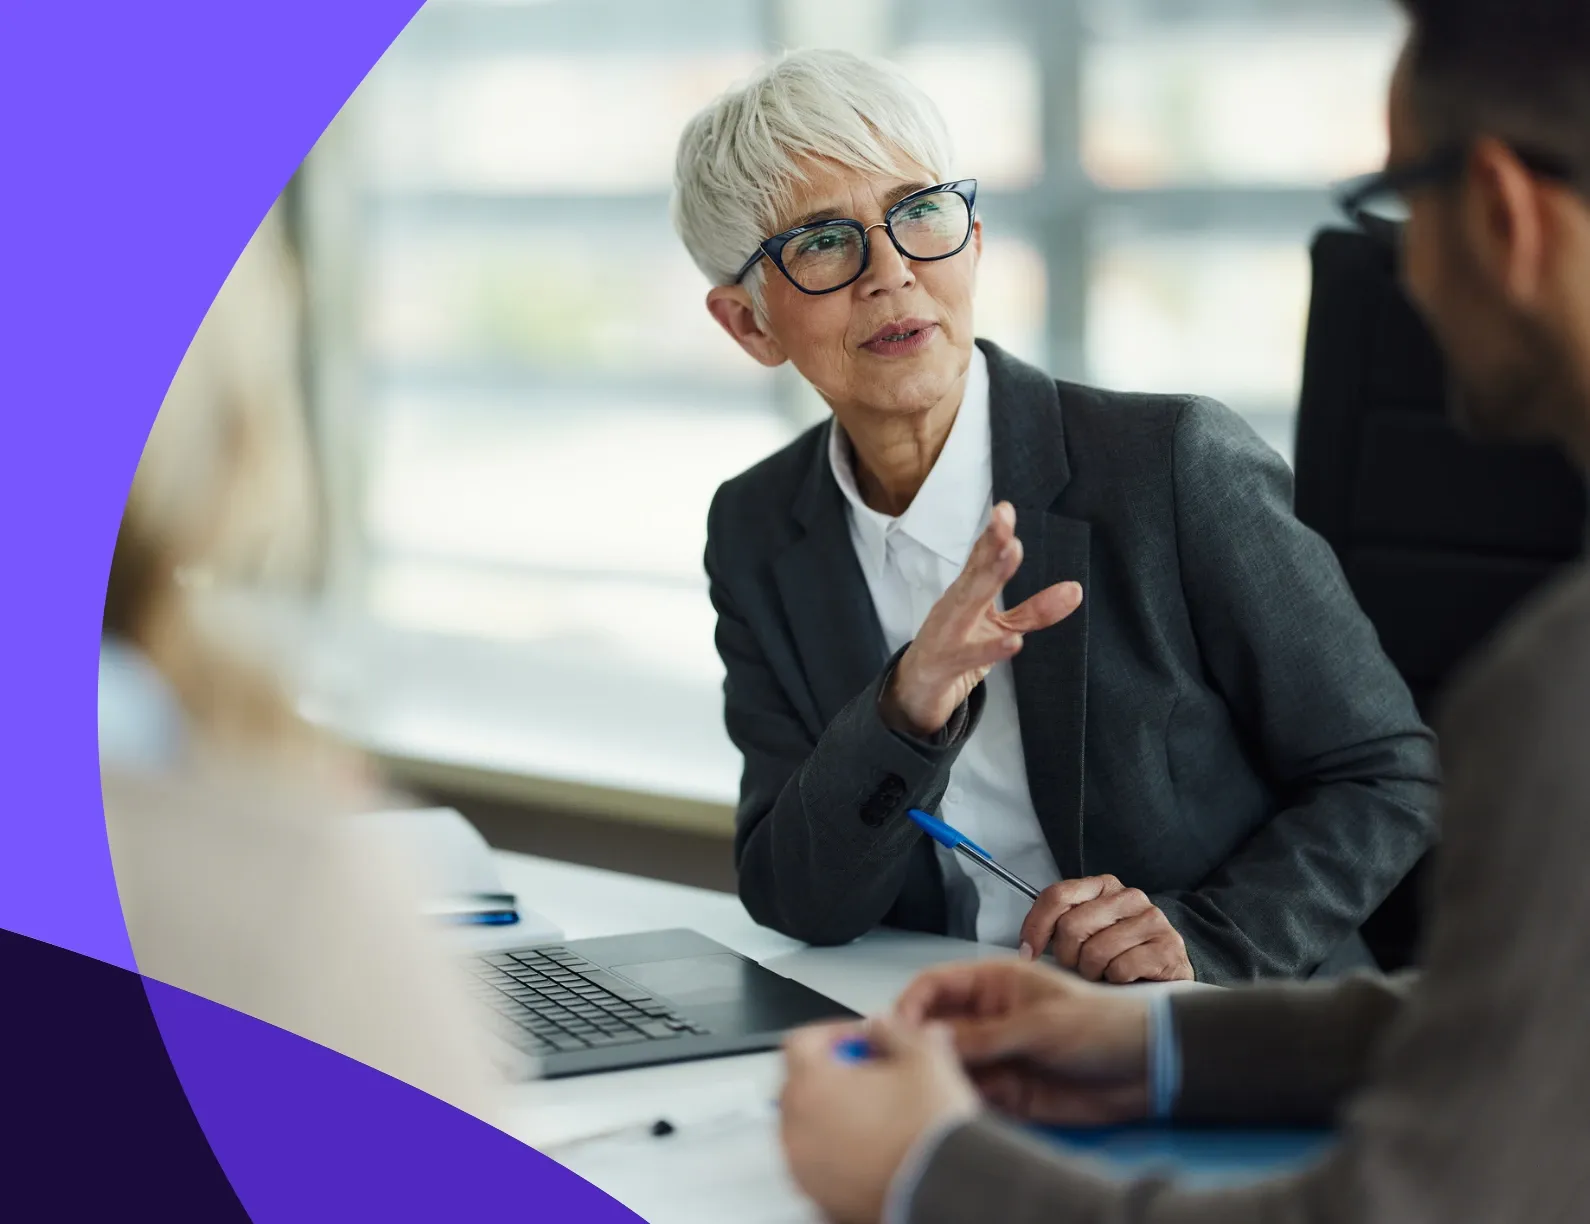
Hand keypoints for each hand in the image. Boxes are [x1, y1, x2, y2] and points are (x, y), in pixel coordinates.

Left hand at [779, 1016, 977, 1223]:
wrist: (949, 1189)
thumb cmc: (929, 1130)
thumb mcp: (923, 1056)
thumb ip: (895, 1030)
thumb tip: (885, 1026)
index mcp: (811, 1086)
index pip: (800, 1043)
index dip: (833, 1034)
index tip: (860, 1040)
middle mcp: (797, 1130)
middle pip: (800, 1086)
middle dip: (832, 1075)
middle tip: (871, 1075)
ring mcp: (805, 1170)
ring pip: (808, 1129)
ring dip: (833, 1116)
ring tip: (877, 1116)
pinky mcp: (822, 1200)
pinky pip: (821, 1166)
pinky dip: (839, 1154)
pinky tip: (876, 1151)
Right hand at [879, 502, 1081, 736]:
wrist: (916, 689)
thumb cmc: (956, 649)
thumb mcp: (1000, 627)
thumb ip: (1035, 610)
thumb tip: (1075, 590)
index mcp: (966, 594)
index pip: (979, 559)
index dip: (993, 535)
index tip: (1006, 509)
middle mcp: (954, 607)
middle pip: (974, 573)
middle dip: (991, 546)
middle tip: (1006, 521)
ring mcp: (948, 633)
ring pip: (968, 603)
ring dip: (989, 578)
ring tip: (1012, 553)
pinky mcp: (948, 663)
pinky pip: (972, 655)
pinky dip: (992, 648)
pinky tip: (1014, 641)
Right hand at [895, 958, 1151, 1125]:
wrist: (1146, 1068)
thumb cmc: (1102, 1025)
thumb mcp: (1038, 1024)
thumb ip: (984, 1036)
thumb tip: (931, 1039)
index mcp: (993, 984)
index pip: (935, 986)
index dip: (910, 1004)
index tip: (895, 1029)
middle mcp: (988, 1018)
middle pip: (934, 1027)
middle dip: (916, 1045)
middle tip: (903, 1064)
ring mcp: (996, 1055)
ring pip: (948, 1064)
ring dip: (937, 1075)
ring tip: (932, 1087)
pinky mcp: (1007, 1091)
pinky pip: (970, 1094)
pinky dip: (959, 1099)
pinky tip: (957, 1103)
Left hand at [1018, 876, 1193, 983]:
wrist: (1168, 972)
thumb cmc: (1119, 953)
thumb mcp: (1087, 932)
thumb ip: (1058, 928)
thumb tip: (1025, 950)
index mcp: (1103, 885)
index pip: (1056, 896)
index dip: (1035, 927)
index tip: (1028, 953)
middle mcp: (1129, 896)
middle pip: (1071, 926)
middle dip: (1068, 956)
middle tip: (1079, 966)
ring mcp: (1152, 919)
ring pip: (1095, 951)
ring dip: (1093, 972)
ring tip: (1104, 973)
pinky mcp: (1168, 947)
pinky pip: (1120, 969)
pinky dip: (1115, 981)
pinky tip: (1125, 978)